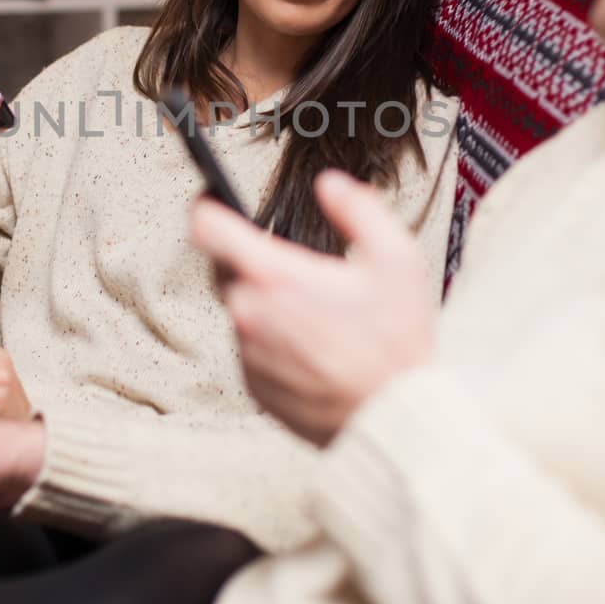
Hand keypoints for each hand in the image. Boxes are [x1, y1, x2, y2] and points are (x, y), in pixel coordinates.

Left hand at [189, 170, 436, 445]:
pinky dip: (273, 342)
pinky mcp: (255, 388)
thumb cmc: (397, 343)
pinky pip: (252, 351)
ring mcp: (249, 355)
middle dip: (249, 260)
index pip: (208, 229)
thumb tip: (330, 185)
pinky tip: (314, 347)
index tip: (211, 200)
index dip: (207, 207)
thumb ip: (358, 210)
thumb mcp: (396, 259)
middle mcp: (250, 316)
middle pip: (223, 269)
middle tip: (293, 267)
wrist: (395, 419)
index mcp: (277, 277)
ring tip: (317, 315)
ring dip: (266, 305)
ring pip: (241, 312)